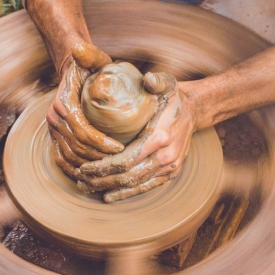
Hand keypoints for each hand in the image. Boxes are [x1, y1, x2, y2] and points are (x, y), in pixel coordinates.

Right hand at [47, 43, 123, 178]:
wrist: (72, 71)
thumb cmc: (88, 67)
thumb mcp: (92, 58)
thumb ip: (90, 55)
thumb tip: (79, 49)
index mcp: (63, 104)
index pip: (83, 131)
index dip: (101, 143)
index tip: (121, 148)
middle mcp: (54, 119)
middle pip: (77, 148)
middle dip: (99, 158)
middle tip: (120, 162)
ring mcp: (52, 130)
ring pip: (70, 157)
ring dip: (90, 166)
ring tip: (110, 169)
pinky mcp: (54, 137)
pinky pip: (61, 159)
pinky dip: (74, 169)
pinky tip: (90, 176)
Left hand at [76, 72, 194, 201]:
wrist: (194, 112)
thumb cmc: (173, 97)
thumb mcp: (167, 83)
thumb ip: (157, 80)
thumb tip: (148, 78)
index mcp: (160, 137)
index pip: (127, 160)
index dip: (103, 167)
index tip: (84, 166)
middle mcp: (166, 157)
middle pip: (127, 176)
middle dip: (101, 180)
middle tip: (80, 180)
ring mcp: (169, 168)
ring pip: (135, 185)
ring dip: (110, 189)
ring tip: (88, 187)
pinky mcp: (170, 174)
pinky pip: (146, 187)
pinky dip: (126, 193)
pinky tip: (109, 196)